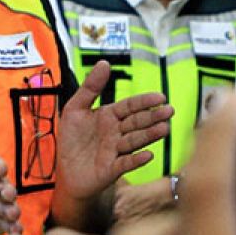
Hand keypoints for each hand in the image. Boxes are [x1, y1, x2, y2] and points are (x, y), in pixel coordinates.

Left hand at [56, 60, 172, 201]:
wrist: (66, 172)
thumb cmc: (71, 140)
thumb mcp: (75, 108)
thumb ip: (90, 87)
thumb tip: (104, 63)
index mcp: (109, 116)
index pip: (130, 106)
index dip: (144, 102)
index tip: (160, 97)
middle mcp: (116, 133)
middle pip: (137, 122)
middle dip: (153, 117)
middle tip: (169, 110)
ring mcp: (115, 151)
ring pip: (134, 141)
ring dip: (149, 135)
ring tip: (164, 129)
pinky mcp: (111, 169)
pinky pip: (125, 164)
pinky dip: (136, 160)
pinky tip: (148, 155)